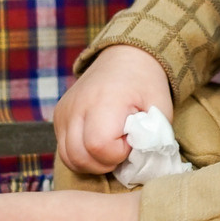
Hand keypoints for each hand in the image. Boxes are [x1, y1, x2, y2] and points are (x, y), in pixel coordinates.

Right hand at [52, 45, 173, 179]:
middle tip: (122, 148)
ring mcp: (64, 112)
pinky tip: (98, 143)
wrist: (124, 57)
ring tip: (111, 147)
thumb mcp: (160, 108)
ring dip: (91, 162)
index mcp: (104, 101)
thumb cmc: (146, 84)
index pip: (99, 146)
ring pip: (68, 158)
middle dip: (104, 163)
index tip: (132, 140)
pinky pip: (64, 149)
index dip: (119, 153)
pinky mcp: (58, 116)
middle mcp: (77, 106)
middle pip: (79, 157)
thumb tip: (139, 160)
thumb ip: (152, 137)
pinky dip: (81, 154)